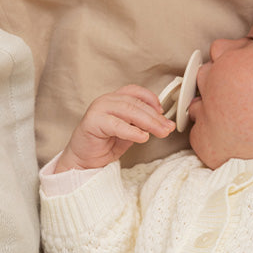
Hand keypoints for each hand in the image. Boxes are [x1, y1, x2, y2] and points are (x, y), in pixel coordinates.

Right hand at [55, 85, 175, 171]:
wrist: (85, 160)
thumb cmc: (104, 145)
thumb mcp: (129, 133)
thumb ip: (142, 125)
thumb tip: (164, 124)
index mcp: (115, 100)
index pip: (136, 92)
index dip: (151, 99)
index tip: (164, 113)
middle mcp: (107, 101)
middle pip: (135, 103)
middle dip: (155, 117)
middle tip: (168, 127)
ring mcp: (99, 109)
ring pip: (128, 111)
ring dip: (148, 122)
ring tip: (160, 132)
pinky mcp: (93, 122)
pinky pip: (116, 124)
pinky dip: (132, 131)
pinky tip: (143, 137)